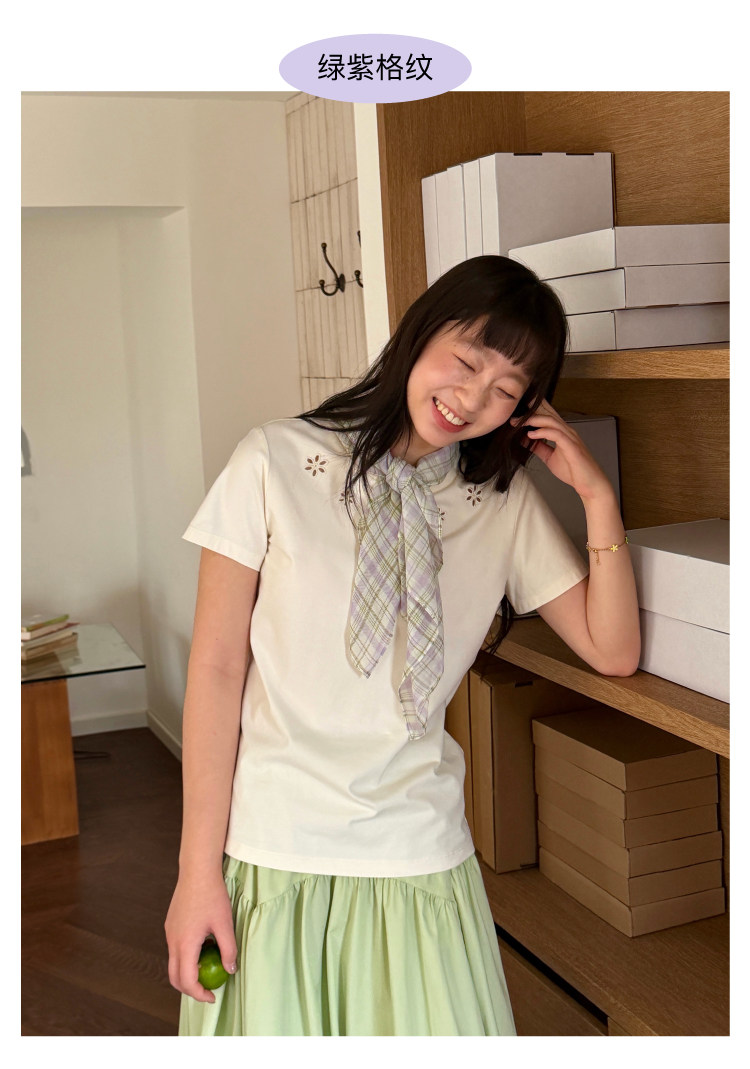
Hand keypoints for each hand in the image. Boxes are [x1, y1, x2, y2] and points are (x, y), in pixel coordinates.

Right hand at [165, 868, 237, 1002]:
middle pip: (174, 977)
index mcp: (185, 943)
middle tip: (207, 991)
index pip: (187, 980)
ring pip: (173, 962)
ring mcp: (169, 932)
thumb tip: (230, 969)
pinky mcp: (170, 924)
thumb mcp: (225, 924)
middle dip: (189, 989)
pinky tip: (203, 947)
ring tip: (207, 969)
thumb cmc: (212, 895)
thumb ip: (228, 949)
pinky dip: (185, 957)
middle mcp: (172, 941)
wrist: (197, 871)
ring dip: (187, 972)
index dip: (199, 994)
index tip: (212, 996)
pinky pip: (175, 948)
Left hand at [512, 400, 612, 502]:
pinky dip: (542, 432)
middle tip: (513, 414)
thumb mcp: (550, 457)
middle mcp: (567, 431)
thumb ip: (539, 448)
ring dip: (534, 420)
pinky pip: (556, 434)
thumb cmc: (573, 471)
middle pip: (549, 413)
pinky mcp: (572, 446)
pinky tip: (531, 434)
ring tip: (519, 423)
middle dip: (531, 411)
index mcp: (563, 432)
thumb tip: (525, 440)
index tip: (517, 412)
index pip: (548, 415)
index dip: (533, 410)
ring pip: (551, 421)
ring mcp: (571, 437)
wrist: (589, 484)